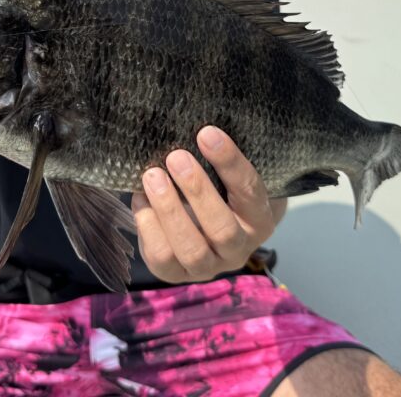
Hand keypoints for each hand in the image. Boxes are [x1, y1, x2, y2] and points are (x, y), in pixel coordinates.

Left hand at [132, 126, 286, 283]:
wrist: (206, 225)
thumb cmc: (220, 188)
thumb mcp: (230, 174)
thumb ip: (220, 159)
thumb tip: (199, 126)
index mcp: (260, 219)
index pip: (249, 191)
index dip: (229, 162)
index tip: (206, 133)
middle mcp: (238, 249)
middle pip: (221, 228)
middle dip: (196, 190)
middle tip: (175, 156)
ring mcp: (207, 267)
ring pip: (190, 249)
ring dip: (169, 210)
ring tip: (152, 176)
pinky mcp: (175, 274)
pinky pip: (161, 257)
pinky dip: (147, 225)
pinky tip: (140, 197)